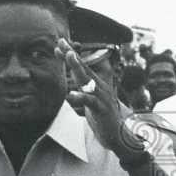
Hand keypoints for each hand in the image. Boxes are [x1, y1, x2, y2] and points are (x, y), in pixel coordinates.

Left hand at [58, 38, 139, 157]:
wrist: (117, 133)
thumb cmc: (101, 115)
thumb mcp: (90, 100)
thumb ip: (81, 92)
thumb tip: (69, 87)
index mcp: (95, 83)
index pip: (81, 65)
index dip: (70, 54)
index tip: (59, 43)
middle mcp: (99, 85)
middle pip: (83, 67)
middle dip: (71, 54)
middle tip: (62, 42)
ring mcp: (101, 96)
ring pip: (87, 79)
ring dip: (78, 66)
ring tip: (69, 56)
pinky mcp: (101, 108)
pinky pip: (90, 100)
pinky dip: (81, 97)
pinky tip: (71, 94)